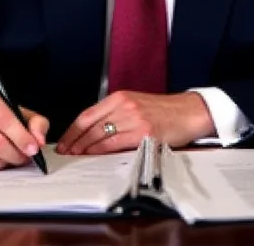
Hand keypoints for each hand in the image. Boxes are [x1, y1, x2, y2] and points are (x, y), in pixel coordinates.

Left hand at [55, 91, 213, 154]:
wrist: (189, 112)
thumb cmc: (164, 111)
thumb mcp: (136, 104)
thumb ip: (115, 113)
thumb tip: (92, 131)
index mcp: (120, 97)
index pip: (87, 114)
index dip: (72, 130)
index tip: (64, 140)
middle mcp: (125, 106)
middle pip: (90, 125)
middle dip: (74, 141)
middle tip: (64, 152)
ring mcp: (134, 119)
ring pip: (100, 135)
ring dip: (84, 147)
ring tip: (75, 156)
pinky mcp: (144, 134)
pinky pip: (115, 143)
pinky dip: (101, 151)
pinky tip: (93, 156)